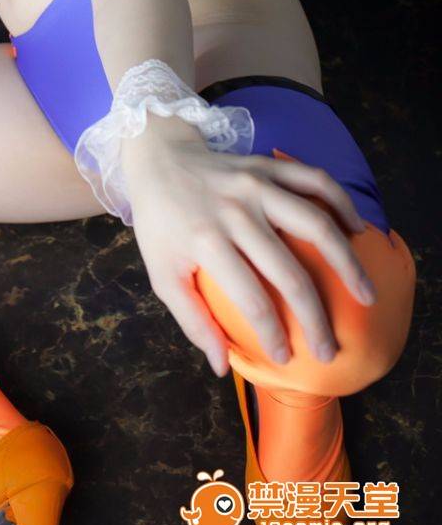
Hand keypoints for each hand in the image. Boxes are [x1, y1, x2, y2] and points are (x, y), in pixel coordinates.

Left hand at [125, 134, 377, 375]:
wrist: (159, 157)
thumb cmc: (161, 223)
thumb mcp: (160, 273)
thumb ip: (191, 320)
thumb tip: (221, 366)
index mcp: (205, 241)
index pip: (251, 299)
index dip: (274, 334)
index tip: (285, 357)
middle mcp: (234, 211)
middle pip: (288, 272)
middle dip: (315, 318)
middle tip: (329, 349)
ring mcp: (255, 184)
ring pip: (314, 223)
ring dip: (346, 262)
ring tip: (366, 294)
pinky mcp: (268, 165)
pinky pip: (314, 180)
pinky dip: (342, 202)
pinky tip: (358, 230)